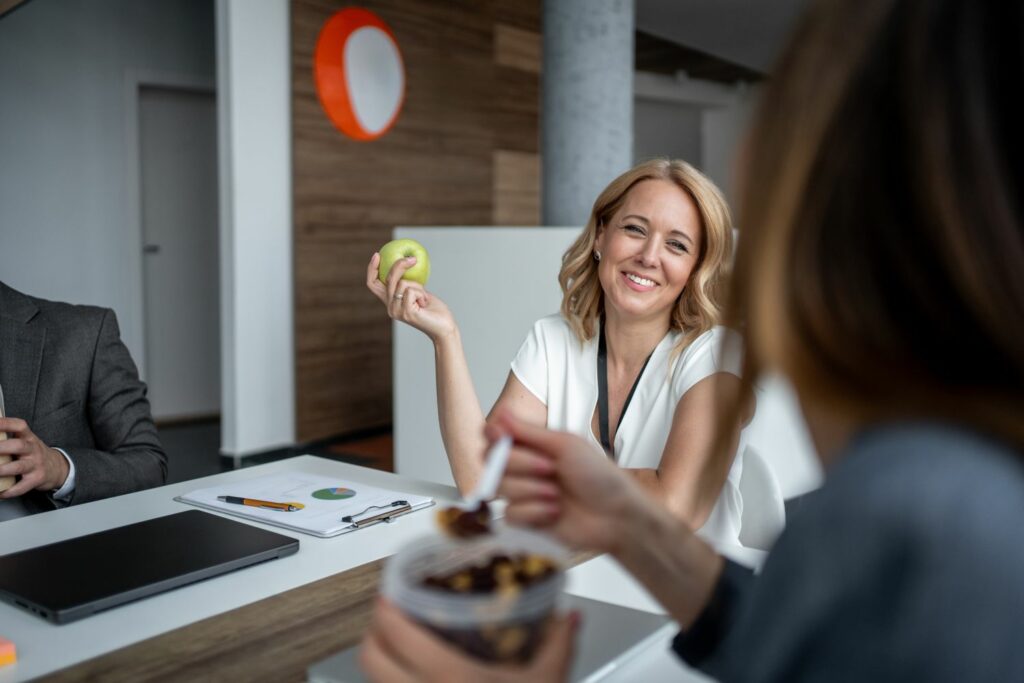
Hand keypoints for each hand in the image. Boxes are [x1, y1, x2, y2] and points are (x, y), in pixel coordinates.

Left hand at [0, 417, 69, 497]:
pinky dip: (10, 491)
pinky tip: (1, 493)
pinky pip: (22, 486)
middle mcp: (33, 450)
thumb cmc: (34, 454)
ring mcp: (35, 465)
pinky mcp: (36, 479)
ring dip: (3, 470)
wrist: (57, 468)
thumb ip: (11, 438)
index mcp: (29, 438)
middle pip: (19, 446)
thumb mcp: (28, 442)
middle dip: (2, 448)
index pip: (20, 426)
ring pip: (19, 466)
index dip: (6, 424)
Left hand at [360, 599, 578, 682]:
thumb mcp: (548, 681)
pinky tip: (409, 678)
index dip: (385, 608)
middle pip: (369, 657)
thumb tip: (569, 617)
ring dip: (379, 660)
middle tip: (389, 616)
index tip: (391, 593)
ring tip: (396, 647)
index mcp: (451, 677)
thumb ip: (559, 644)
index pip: (395, 633)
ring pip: (374, 682)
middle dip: (374, 631)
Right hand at [366, 253, 456, 342]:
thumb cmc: (433, 309)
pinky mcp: (405, 312)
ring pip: (402, 283)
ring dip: (418, 286)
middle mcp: (390, 307)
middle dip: (399, 265)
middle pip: (388, 279)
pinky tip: (425, 304)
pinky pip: (411, 290)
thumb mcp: (418, 291)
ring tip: (424, 298)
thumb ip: (409, 283)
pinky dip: (421, 293)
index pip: (373, 284)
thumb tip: (406, 261)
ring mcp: (396, 310)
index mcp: (390, 301)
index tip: (377, 255)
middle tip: (412, 259)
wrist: (444, 327)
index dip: (371, 269)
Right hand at [487, 409, 648, 555]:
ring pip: (500, 488)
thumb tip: (501, 411)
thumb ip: (528, 432)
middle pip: (492, 461)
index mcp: (534, 446)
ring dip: (531, 490)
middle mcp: (525, 468)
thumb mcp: (565, 445)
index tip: (501, 437)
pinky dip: (533, 512)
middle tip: (550, 468)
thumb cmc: (599, 476)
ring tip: (557, 495)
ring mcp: (525, 494)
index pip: (495, 436)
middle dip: (520, 464)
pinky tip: (555, 513)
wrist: (616, 516)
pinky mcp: (527, 520)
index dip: (493, 436)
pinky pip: (510, 514)